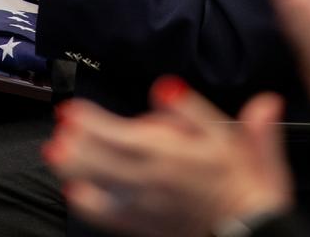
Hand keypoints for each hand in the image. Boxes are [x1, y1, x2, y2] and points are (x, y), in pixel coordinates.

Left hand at [45, 80, 291, 235]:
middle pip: (108, 161)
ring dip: (79, 170)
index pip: (124, 136)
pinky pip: (115, 219)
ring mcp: (150, 206)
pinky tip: (75, 195)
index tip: (73, 110)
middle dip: (80, 144)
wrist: (254, 231)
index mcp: (173, 156)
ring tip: (55, 155)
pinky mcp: (149, 226)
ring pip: (107, 187)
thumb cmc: (244, 181)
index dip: (95, 123)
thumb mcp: (232, 137)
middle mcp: (156, 181)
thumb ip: (198, 110)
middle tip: (58, 128)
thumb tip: (167, 86)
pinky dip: (93, 207)